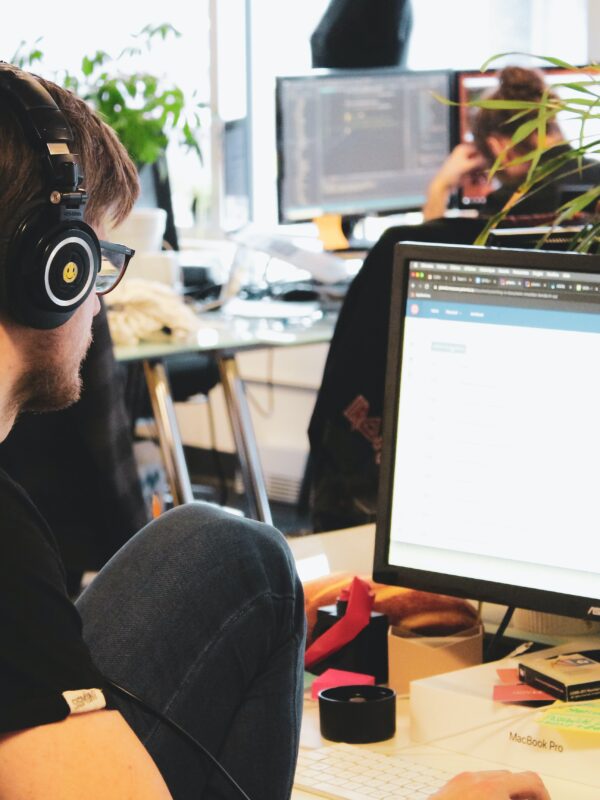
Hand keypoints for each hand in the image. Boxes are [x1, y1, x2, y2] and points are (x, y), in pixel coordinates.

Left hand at [422, 143, 487, 220]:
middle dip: (485, 165)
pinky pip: (474, 173)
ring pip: (477, 166)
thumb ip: (478, 161)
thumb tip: (489, 157)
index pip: (478, 147)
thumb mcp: (466, 165)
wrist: (442, 185)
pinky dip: (478, 177)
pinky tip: (482, 182)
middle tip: (492, 170)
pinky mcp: (465, 172)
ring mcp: (465, 164)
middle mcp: (464, 154)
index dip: (486, 153)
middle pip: (479, 158)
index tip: (493, 158)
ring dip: (482, 173)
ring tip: (486, 180)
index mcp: (463, 149)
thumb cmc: (451, 173)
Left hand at [429, 769, 550, 799]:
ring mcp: (461, 781)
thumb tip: (533, 798)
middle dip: (523, 796)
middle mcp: (477, 779)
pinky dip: (486, 794)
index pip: (531, 780)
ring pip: (493, 780)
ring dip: (504, 794)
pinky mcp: (449, 787)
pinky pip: (474, 784)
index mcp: (494, 788)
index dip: (543, 795)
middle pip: (512, 779)